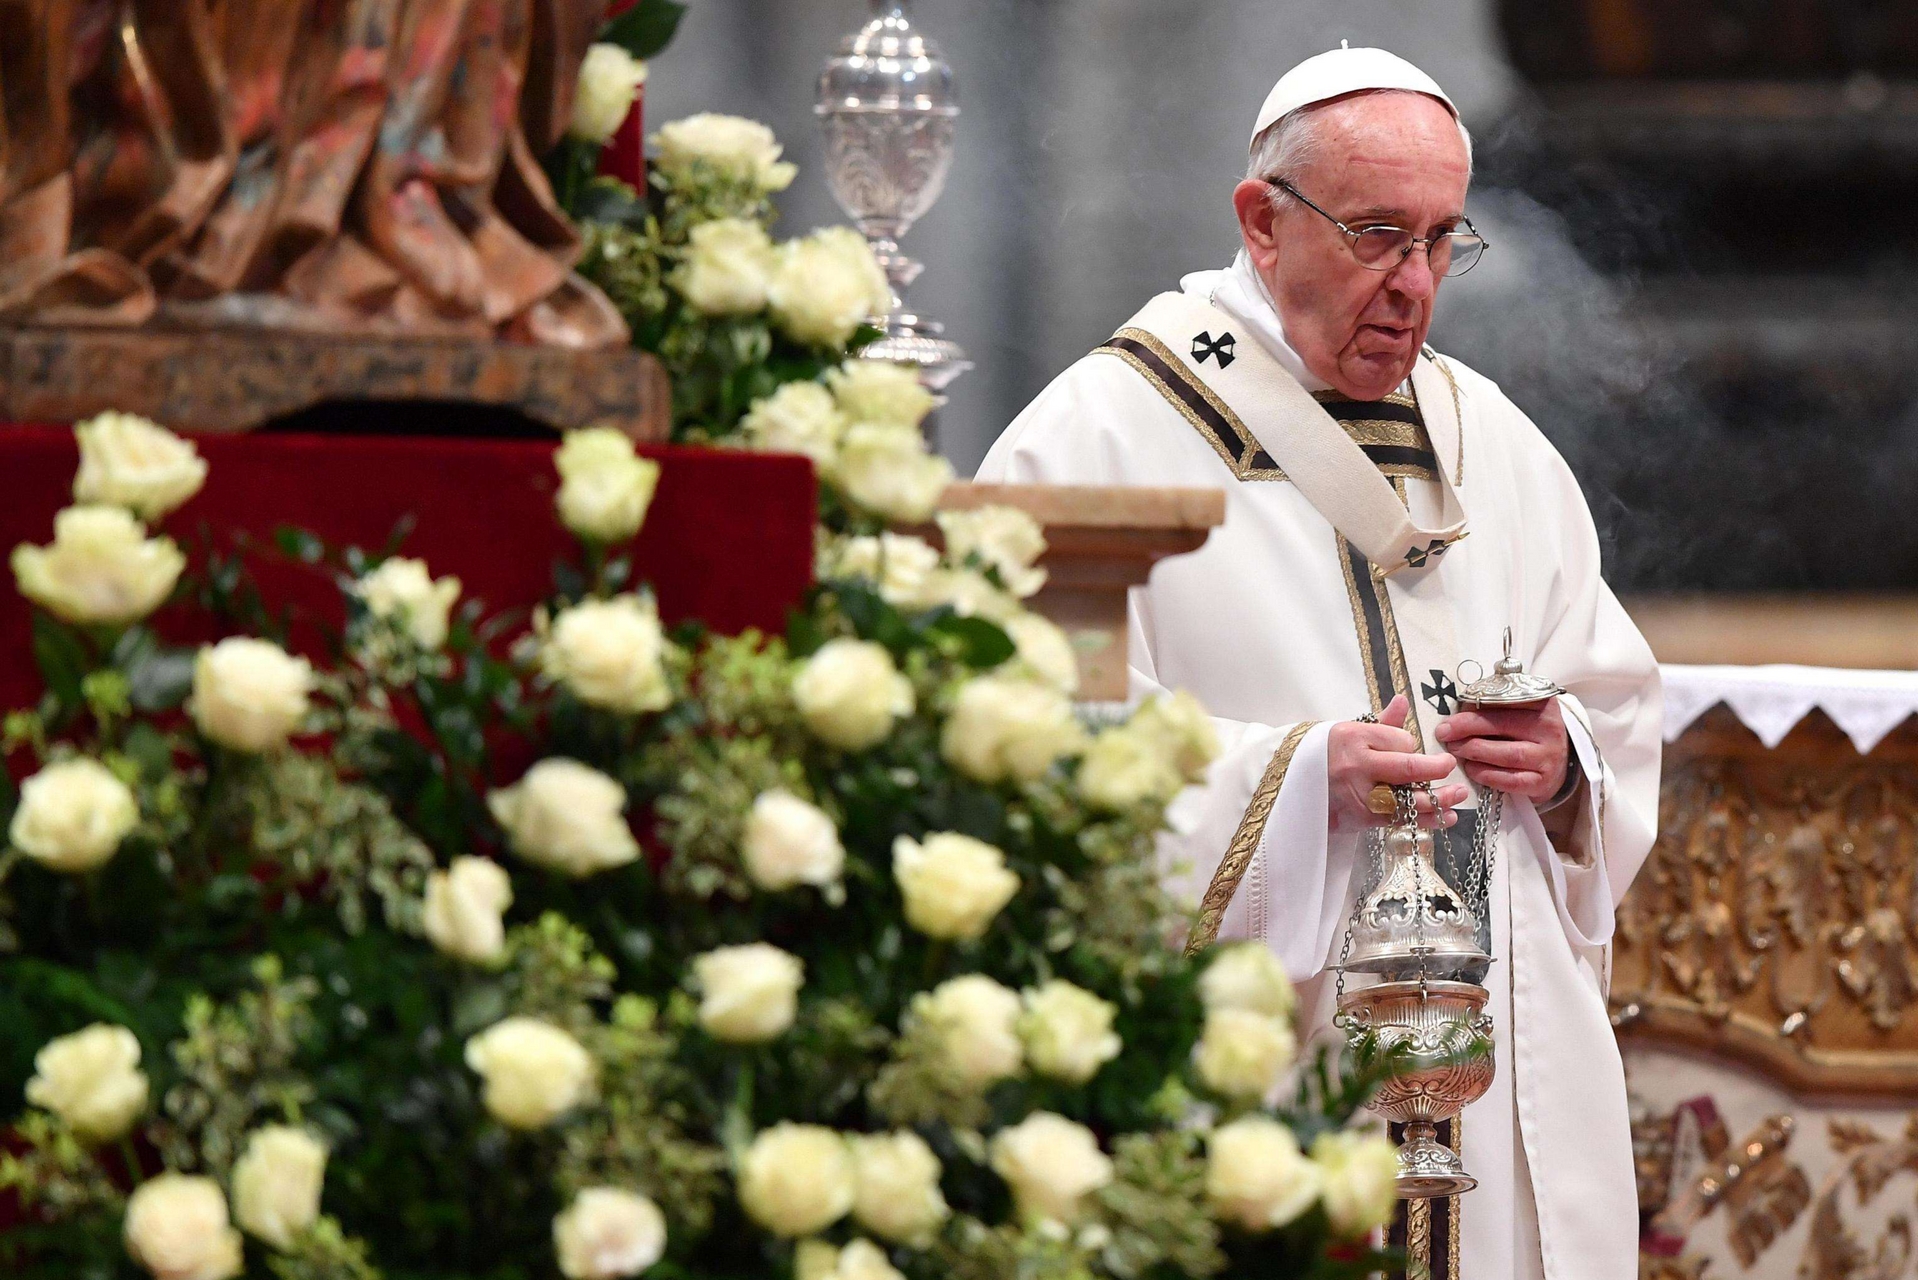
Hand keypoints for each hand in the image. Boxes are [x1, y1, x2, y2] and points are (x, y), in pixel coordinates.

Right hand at [1327, 695, 1467, 832]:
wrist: (1291, 789)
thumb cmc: (1326, 757)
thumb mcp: (1348, 733)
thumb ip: (1381, 722)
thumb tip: (1403, 700)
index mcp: (1353, 737)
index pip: (1399, 740)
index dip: (1413, 745)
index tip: (1412, 748)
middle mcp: (1356, 766)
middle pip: (1407, 768)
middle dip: (1436, 769)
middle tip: (1451, 765)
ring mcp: (1359, 795)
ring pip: (1408, 799)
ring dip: (1439, 799)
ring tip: (1459, 794)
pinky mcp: (1362, 818)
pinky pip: (1401, 819)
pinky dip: (1427, 820)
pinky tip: (1446, 816)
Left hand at [1434, 698, 1569, 802]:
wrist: (1559, 764)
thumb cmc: (1529, 733)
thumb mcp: (1520, 711)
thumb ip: (1496, 706)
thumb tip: (1459, 708)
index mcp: (1542, 704)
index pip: (1508, 699)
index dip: (1478, 704)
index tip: (1455, 709)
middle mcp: (1549, 729)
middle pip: (1505, 725)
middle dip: (1469, 727)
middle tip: (1445, 732)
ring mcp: (1548, 757)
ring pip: (1508, 754)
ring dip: (1475, 752)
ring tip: (1455, 749)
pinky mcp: (1542, 782)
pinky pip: (1510, 780)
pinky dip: (1487, 774)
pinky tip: (1471, 769)